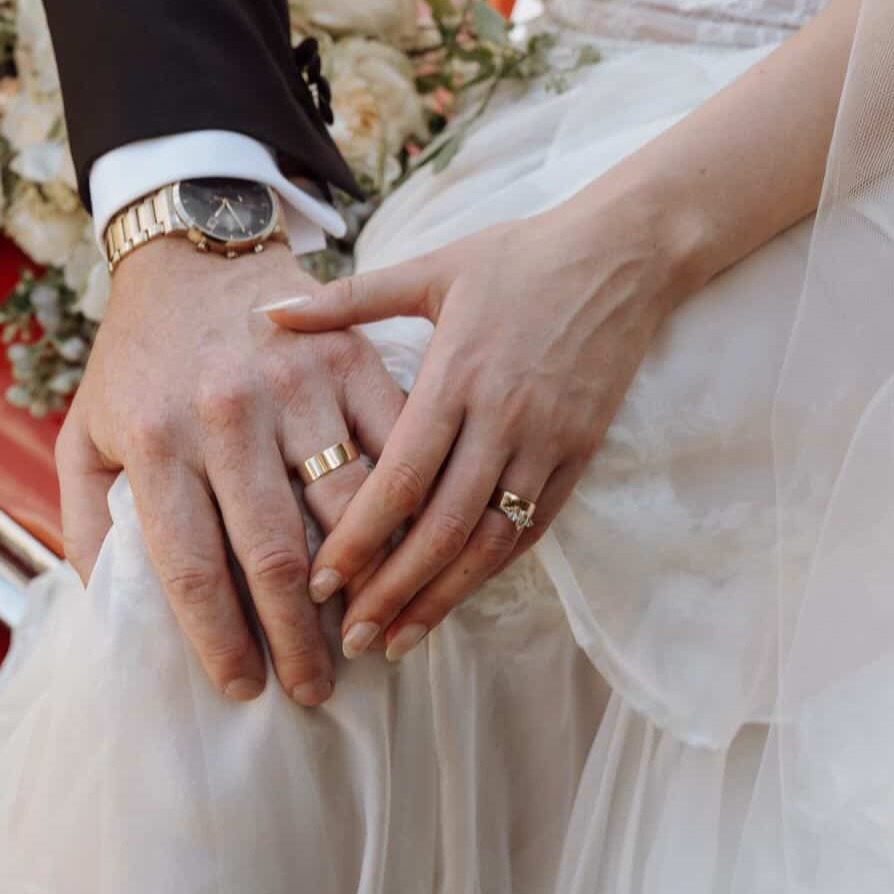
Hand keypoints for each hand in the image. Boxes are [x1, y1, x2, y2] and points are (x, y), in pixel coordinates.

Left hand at [55, 239, 403, 704]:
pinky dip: (403, 503)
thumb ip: (88, 520)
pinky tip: (403, 547)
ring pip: (346, 508)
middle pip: (274, 554)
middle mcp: (228, 415)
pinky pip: (391, 446)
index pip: (191, 566)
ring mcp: (297, 385)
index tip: (242, 688)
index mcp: (156, 439)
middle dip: (298, 639)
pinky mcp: (350, 359)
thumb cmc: (138, 355)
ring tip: (362, 633)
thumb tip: (110, 610)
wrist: (195, 251)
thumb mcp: (84, 431)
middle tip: (314, 687)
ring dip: (361, 584)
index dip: (220, 641)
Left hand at [269, 192, 688, 660]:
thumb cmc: (518, 256)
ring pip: (491, 539)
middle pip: (442, 525)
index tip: (320, 583)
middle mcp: (502, 416)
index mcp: (456, 373)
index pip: (400, 476)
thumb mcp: (430, 267)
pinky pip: (535, 524)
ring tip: (399, 639)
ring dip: (443, 595)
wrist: (624, 254)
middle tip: (350, 639)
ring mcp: (546, 440)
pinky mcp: (580, 452)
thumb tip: (269, 310)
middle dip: (393, 589)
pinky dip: (495, 567)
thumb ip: (348, 299)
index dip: (359, 537)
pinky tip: (459, 595)